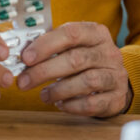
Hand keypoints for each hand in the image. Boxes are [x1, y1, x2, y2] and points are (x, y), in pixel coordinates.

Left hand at [16, 21, 131, 117]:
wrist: (114, 81)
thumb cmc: (86, 62)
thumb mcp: (75, 47)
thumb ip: (53, 46)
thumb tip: (23, 53)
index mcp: (96, 33)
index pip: (71, 33)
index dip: (46, 45)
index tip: (26, 58)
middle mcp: (109, 52)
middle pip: (75, 59)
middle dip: (44, 71)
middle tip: (24, 82)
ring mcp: (115, 75)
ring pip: (86, 81)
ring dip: (58, 90)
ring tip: (43, 95)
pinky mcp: (116, 97)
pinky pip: (92, 103)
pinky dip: (72, 105)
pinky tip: (61, 104)